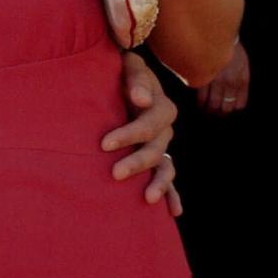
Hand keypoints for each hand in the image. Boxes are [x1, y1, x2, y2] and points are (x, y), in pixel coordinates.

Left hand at [101, 51, 180, 215]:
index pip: (149, 123)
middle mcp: (165, 129)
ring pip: (165, 167)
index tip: (104, 144)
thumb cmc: (120, 70)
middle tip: (115, 173)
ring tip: (147, 199)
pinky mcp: (157, 159)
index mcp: (160, 106)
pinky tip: (173, 212)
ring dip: (159, 183)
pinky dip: (173, 194)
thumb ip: (136, 78)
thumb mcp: (129, 65)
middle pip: (157, 148)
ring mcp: (162, 146)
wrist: (121, 79)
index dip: (130, 134)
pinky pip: (169, 178)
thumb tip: (142, 100)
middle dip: (137, 162)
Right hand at [197, 38, 248, 113]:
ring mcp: (217, 80)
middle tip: (214, 112)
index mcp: (242, 80)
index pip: (239, 105)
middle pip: (225, 108)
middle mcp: (231, 82)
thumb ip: (242, 81)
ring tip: (206, 109)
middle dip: (220, 113)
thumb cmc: (231, 49)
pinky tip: (199, 103)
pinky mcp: (203, 77)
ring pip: (213, 105)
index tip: (226, 109)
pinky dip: (200, 102)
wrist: (218, 33)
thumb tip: (236, 99)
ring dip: (209, 110)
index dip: (232, 109)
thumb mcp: (244, 64)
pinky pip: (201, 97)